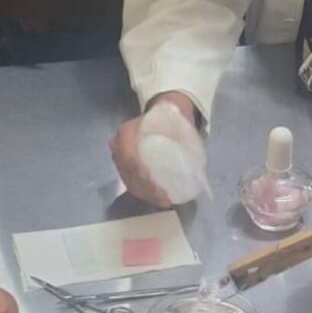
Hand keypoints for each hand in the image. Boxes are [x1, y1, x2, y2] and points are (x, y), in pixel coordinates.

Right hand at [109, 91, 195, 206]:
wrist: (163, 111)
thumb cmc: (170, 117)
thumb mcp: (176, 121)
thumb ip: (182, 135)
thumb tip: (193, 158)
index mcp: (126, 132)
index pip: (128, 156)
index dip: (140, 172)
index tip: (155, 183)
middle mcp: (118, 145)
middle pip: (128, 172)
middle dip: (145, 188)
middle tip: (164, 198)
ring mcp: (120, 157)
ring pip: (128, 180)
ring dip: (145, 194)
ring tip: (163, 201)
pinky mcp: (125, 166)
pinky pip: (130, 182)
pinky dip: (144, 192)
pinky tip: (158, 199)